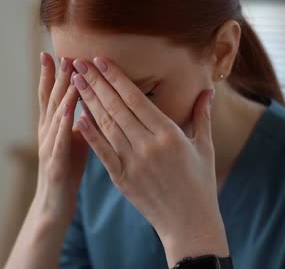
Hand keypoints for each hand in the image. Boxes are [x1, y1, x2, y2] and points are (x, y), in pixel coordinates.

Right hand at [33, 53, 88, 221]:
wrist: (55, 203)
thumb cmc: (68, 169)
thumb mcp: (75, 139)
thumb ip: (80, 118)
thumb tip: (92, 98)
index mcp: (52, 126)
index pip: (50, 95)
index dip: (50, 74)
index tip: (52, 52)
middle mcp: (47, 132)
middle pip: (51, 99)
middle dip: (57, 76)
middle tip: (63, 52)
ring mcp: (49, 147)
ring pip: (55, 116)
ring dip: (62, 92)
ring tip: (69, 72)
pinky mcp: (56, 163)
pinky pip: (61, 140)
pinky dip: (64, 123)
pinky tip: (70, 109)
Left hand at [71, 57, 228, 265]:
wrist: (189, 224)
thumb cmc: (200, 183)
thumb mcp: (205, 147)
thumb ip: (202, 116)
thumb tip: (208, 90)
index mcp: (169, 134)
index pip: (136, 99)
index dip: (116, 78)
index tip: (101, 60)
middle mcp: (148, 146)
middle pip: (117, 108)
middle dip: (96, 83)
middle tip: (80, 63)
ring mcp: (133, 163)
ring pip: (106, 126)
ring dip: (88, 102)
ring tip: (76, 82)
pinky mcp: (122, 179)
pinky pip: (102, 152)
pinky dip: (89, 134)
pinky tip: (77, 117)